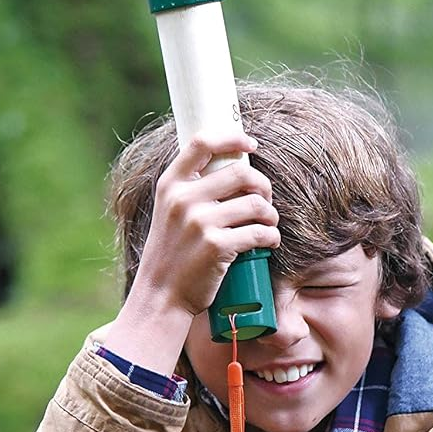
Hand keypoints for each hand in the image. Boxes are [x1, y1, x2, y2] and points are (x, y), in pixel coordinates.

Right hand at [97, 132, 280, 372]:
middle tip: (264, 200)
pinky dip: (271, 237)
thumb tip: (233, 167)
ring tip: (268, 224)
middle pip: (241, 172)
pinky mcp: (217, 247)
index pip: (201, 143)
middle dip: (262, 185)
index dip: (231, 137)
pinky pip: (260, 232)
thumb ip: (191, 189)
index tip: (250, 143)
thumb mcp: (169, 211)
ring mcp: (200, 223)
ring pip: (256, 204)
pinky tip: (269, 242)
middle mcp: (183, 200)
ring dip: (270, 214)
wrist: (161, 294)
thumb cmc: (171, 252)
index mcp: (170, 185)